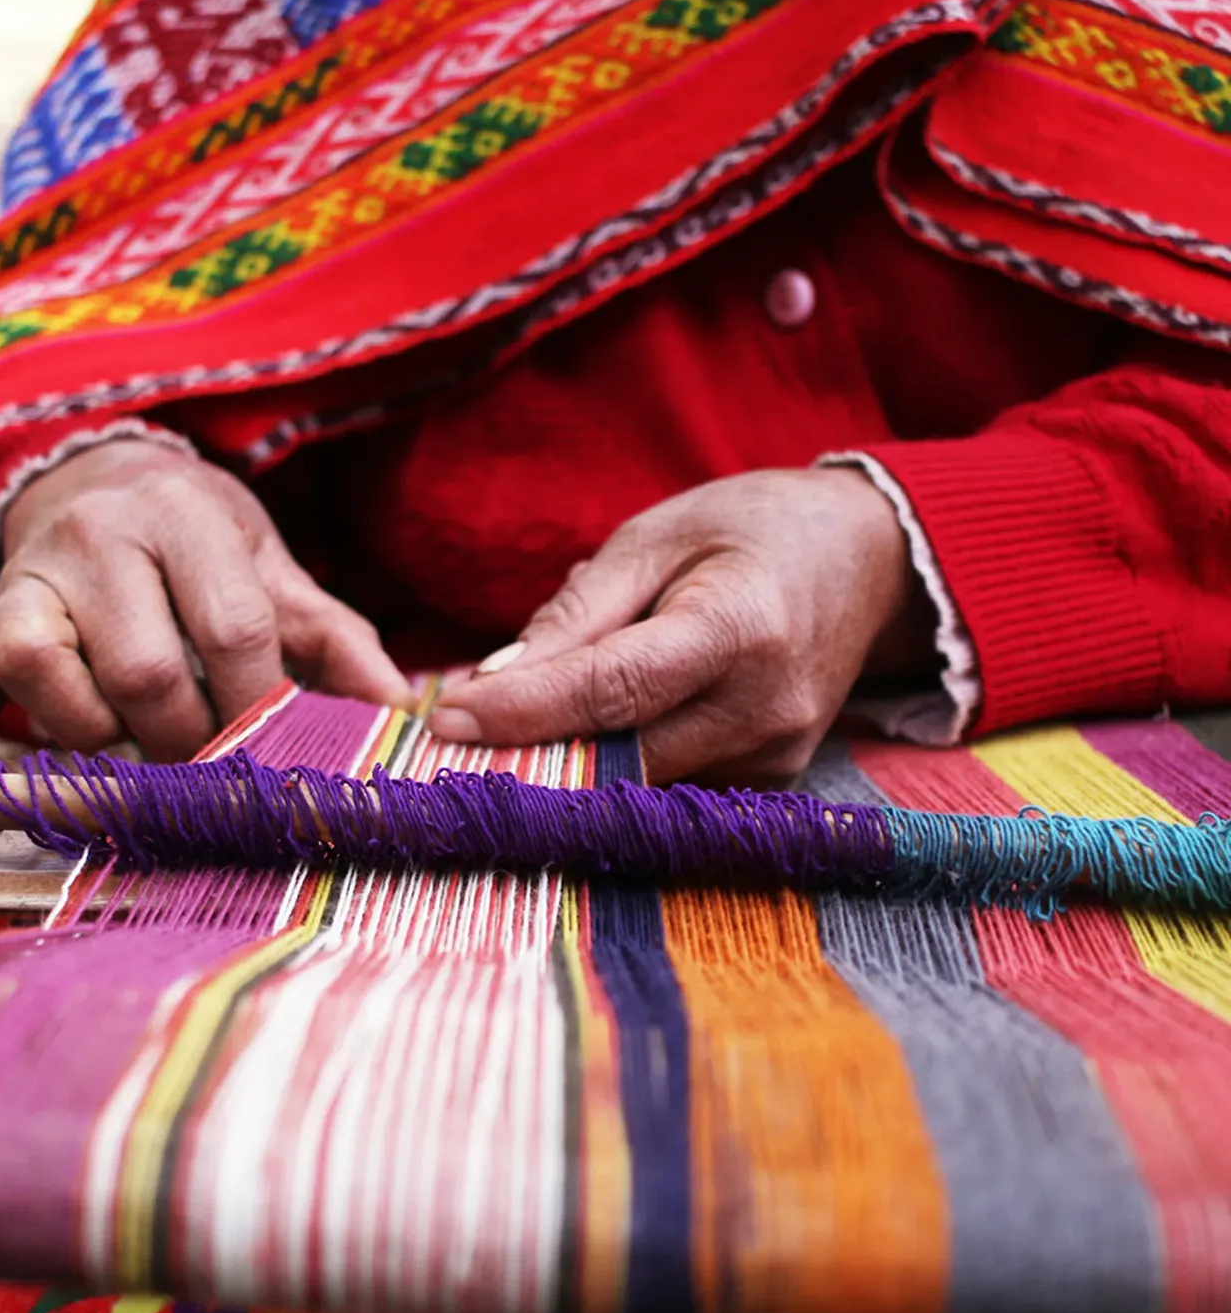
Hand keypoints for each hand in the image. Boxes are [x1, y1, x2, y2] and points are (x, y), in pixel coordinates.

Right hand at [0, 440, 411, 768]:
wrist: (98, 481)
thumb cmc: (199, 543)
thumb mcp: (273, 571)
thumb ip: (335, 638)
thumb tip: (402, 716)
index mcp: (186, 519)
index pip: (232, 629)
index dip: (260, 709)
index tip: (281, 757)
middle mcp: (96, 540)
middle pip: (144, 670)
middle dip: (188, 742)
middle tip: (212, 771)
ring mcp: (23, 582)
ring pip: (44, 679)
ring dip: (97, 746)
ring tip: (136, 759)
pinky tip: (10, 802)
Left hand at [426, 468, 935, 784]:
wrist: (867, 561)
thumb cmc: (751, 530)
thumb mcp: (657, 535)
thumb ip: (580, 610)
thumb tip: (495, 679)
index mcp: (739, 629)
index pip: (611, 691)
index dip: (522, 712)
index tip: (445, 720)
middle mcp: (765, 709)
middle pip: (618, 755)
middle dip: (529, 750)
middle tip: (450, 737)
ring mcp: (776, 755)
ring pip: (637, 780)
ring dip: (569, 758)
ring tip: (518, 718)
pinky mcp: (772, 779)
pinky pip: (669, 782)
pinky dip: (617, 760)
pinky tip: (592, 726)